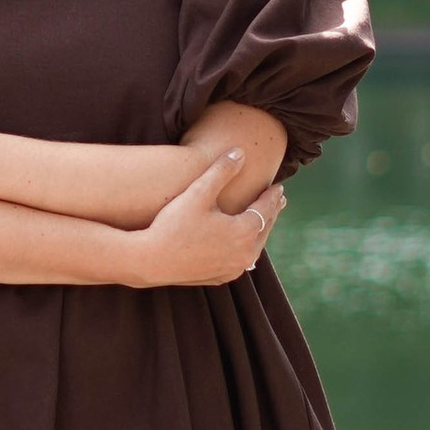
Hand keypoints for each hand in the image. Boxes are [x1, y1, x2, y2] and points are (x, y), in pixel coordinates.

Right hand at [128, 150, 283, 286]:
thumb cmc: (173, 225)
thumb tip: (241, 152)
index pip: (265, 209)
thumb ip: (221, 171)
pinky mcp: (221, 277)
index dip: (271, 196)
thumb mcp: (198, 193)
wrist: (151, 261)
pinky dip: (246, 249)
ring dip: (260, 231)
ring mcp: (233, 269)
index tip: (278, 186)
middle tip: (278, 200)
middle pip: (264, 228)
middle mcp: (244, 254)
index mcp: (243, 232)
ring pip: (255, 247)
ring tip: (264, 220)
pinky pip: (241, 261)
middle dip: (271, 212)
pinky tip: (243, 245)